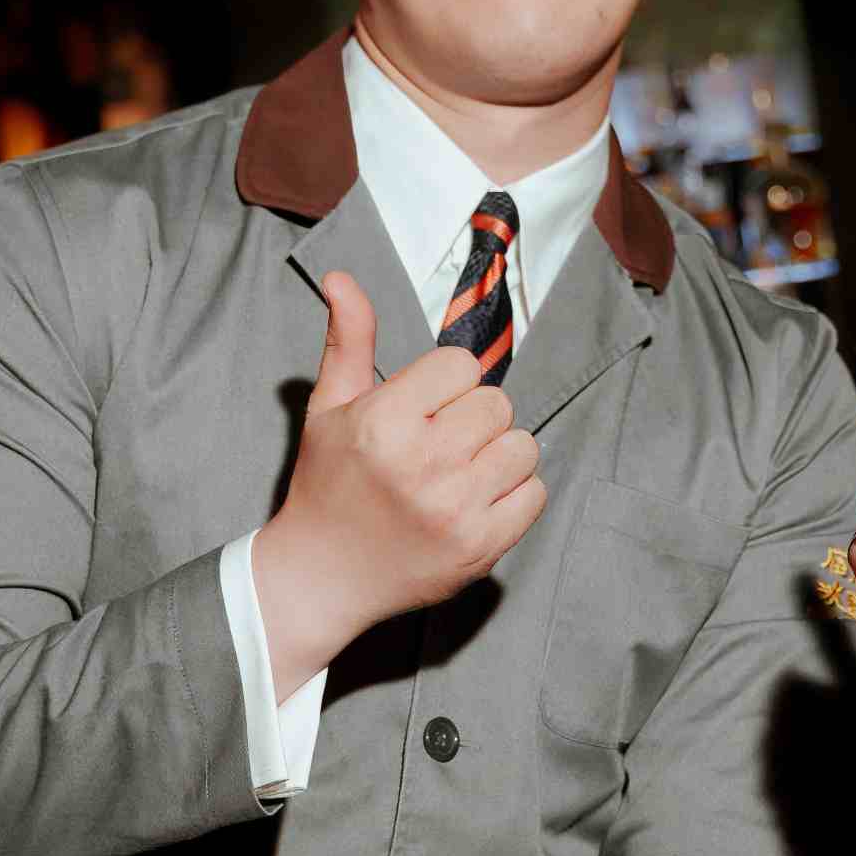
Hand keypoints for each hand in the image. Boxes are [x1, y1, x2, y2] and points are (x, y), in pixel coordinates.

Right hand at [252, 273, 545, 682]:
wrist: (320, 578)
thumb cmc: (327, 485)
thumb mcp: (329, 408)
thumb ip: (349, 340)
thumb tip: (342, 277)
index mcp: (384, 421)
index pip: (462, 365)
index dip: (445, 385)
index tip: (422, 411)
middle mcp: (422, 463)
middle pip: (496, 404)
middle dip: (471, 419)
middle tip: (439, 446)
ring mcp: (456, 509)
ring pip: (523, 446)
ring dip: (497, 456)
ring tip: (458, 474)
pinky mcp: (481, 547)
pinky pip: (534, 493)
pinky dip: (513, 495)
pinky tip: (474, 503)